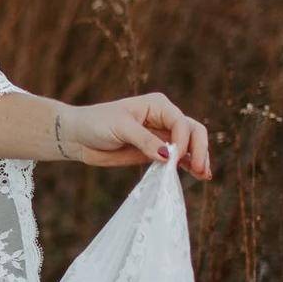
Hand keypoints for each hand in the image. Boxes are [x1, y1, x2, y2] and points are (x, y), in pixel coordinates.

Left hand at [59, 95, 212, 178]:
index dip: (183, 141)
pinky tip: (200, 176)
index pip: (181, 122)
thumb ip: (144, 140)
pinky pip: (178, 158)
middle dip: (199, 149)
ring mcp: (161, 136)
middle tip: (200, 169)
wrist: (78, 136)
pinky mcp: (155, 152)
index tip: (175, 158)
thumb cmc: (96, 124)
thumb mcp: (120, 128)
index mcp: (158, 105)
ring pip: (190, 145)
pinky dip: (189, 165)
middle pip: (193, 131)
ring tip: (204, 175)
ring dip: (199, 158)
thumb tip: (168, 156)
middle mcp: (164, 119)